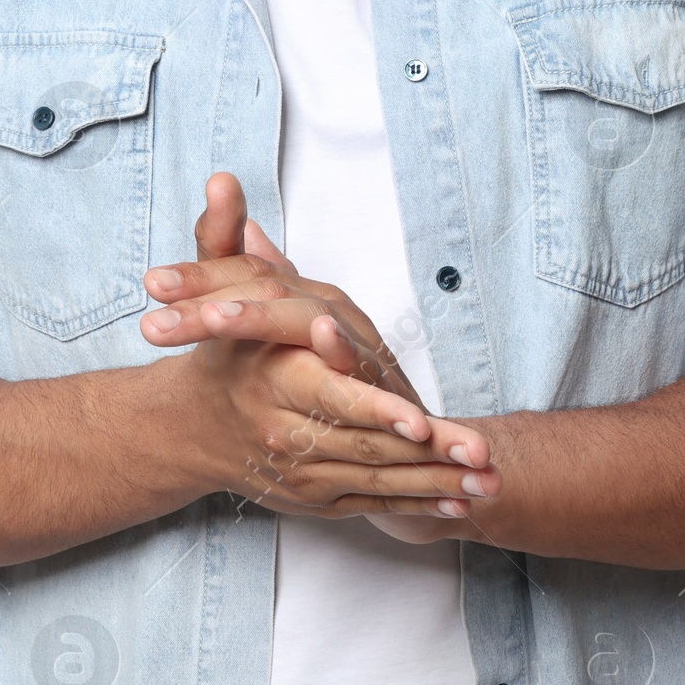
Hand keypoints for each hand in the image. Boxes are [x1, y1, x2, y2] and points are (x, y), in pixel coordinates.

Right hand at [144, 174, 499, 520]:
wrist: (195, 427)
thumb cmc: (222, 349)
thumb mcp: (219, 285)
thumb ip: (223, 233)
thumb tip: (222, 178)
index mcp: (271, 379)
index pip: (330, 394)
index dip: (375, 407)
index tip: (417, 419)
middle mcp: (286, 433)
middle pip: (365, 444)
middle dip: (429, 452)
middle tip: (480, 455)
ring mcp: (303, 473)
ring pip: (378, 479)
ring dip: (438, 484)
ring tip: (489, 482)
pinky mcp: (318, 498)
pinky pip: (375, 504)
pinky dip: (420, 506)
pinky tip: (464, 506)